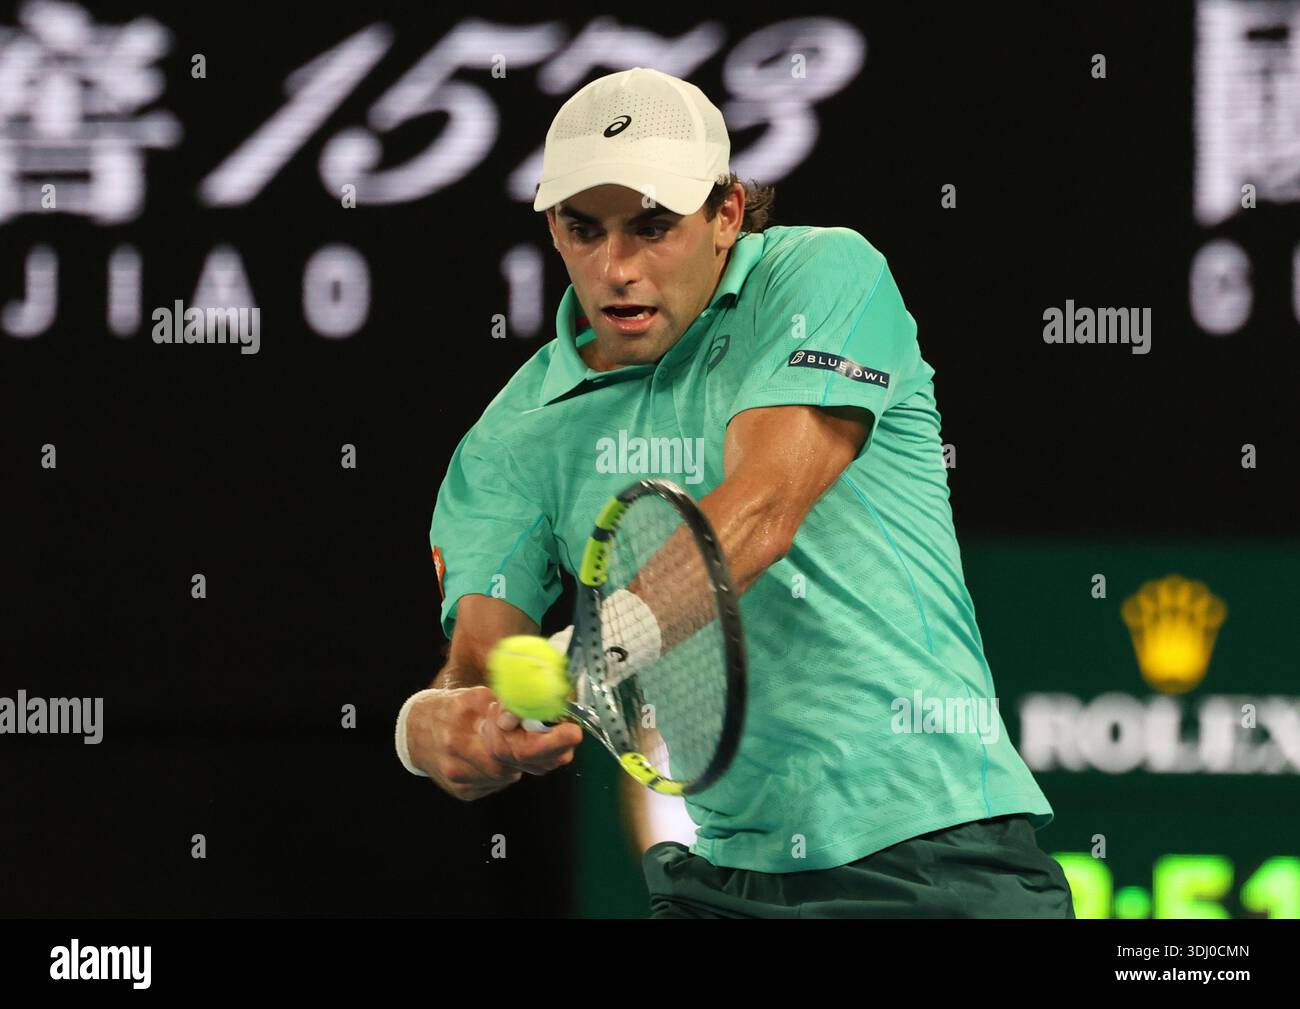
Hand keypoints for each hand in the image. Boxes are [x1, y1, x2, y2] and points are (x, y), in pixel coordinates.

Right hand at [407, 686, 580, 800]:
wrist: (414, 732)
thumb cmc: (453, 709)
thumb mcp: (478, 696)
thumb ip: (509, 705)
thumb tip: (544, 712)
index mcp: (464, 724)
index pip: (512, 742)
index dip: (547, 742)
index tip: (572, 734)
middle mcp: (459, 754)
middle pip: (514, 764)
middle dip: (545, 753)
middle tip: (567, 742)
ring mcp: (459, 777)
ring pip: (509, 776)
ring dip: (523, 761)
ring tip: (517, 743)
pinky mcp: (462, 792)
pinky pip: (498, 784)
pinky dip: (506, 771)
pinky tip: (496, 757)